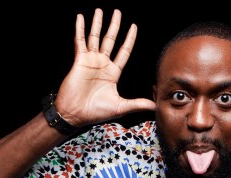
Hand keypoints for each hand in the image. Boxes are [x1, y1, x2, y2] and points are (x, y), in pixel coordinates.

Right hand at [55, 9, 154, 126]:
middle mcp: (102, 64)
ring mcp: (90, 61)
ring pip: (95, 37)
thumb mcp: (120, 107)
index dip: (129, 39)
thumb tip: (155, 106)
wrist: (75, 114)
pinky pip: (80, 41)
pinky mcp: (79, 60)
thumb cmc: (96, 112)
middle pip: (110, 40)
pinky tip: (81, 17)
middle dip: (114, 26)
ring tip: (100, 10)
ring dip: (97, 24)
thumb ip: (137, 103)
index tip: (133, 26)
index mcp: (113, 73)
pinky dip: (80, 29)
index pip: (124, 51)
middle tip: (117, 12)